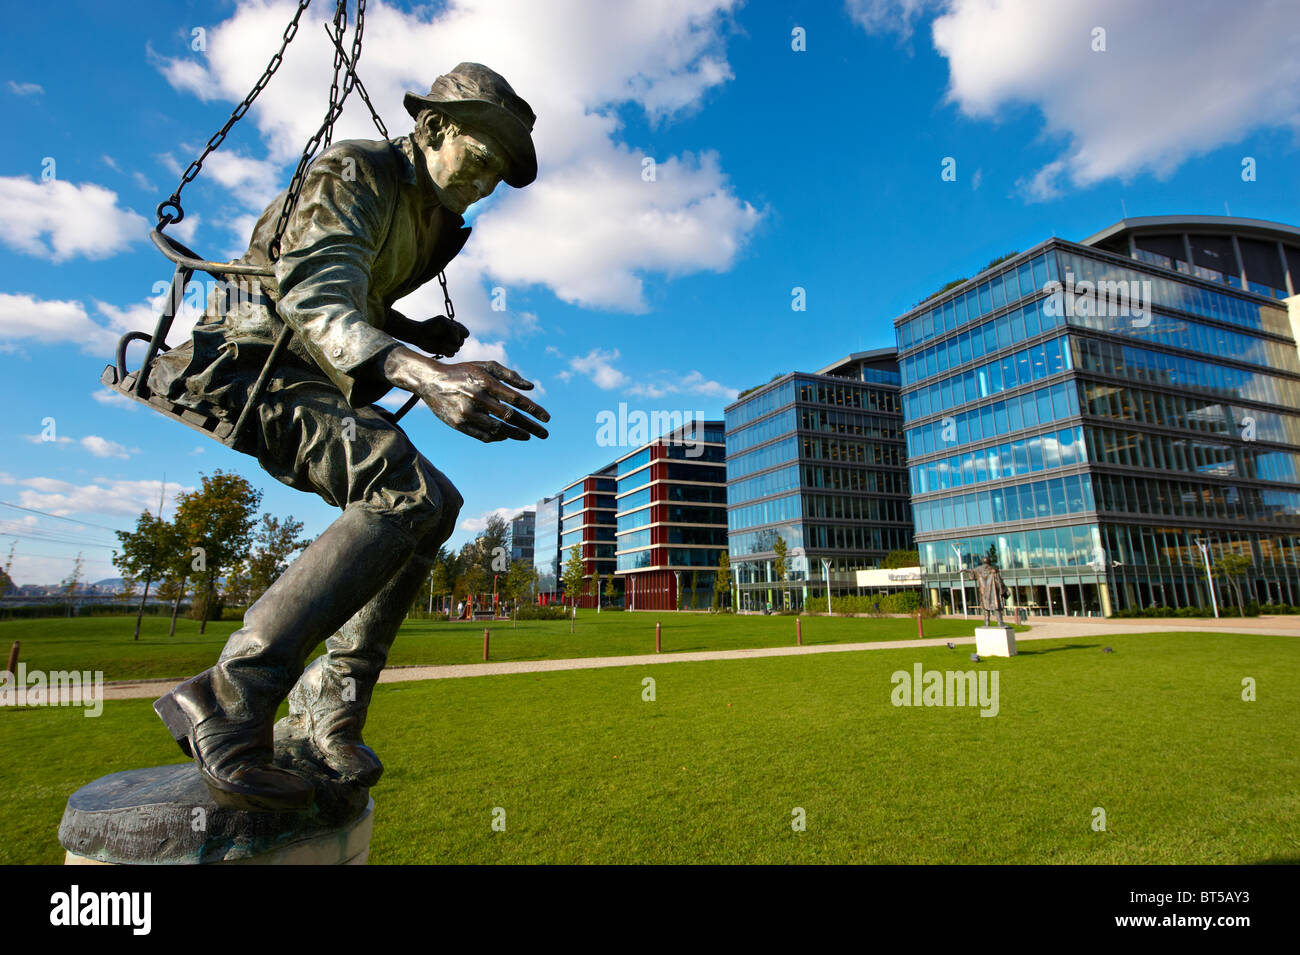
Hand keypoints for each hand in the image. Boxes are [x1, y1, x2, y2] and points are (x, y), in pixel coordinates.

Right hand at [383, 346, 548, 442]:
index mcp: (486, 382)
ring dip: (516, 434)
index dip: (534, 410)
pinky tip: (507, 436)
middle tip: (544, 434)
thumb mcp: (485, 366)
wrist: (430, 381)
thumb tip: (531, 388)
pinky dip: (498, 438)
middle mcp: (477, 398)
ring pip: (498, 430)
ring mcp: (467, 413)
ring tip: (528, 436)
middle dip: (530, 427)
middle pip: (510, 417)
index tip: (547, 418)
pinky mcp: (459, 425)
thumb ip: (509, 375)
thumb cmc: (462, 371)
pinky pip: (484, 436)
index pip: (516, 399)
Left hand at [412, 315, 470, 356]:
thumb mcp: (442, 321)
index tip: (453, 331)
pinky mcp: (445, 351)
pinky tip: (440, 348)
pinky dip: (446, 351)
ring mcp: (450, 344)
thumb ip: (453, 327)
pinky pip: (452, 355)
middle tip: (444, 338)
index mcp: (455, 328)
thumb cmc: (430, 326)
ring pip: (457, 349)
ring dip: (449, 346)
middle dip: (453, 340)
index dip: (462, 334)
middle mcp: (454, 337)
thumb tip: (457, 340)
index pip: (466, 333)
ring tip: (441, 343)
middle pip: (462, 342)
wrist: (419, 334)